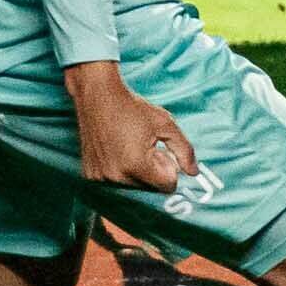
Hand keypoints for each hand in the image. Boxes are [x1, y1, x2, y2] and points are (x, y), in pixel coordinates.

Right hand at [64, 63, 195, 190]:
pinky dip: (120, 172)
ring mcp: (100, 178)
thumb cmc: (133, 108)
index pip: (166, 186)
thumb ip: (184, 150)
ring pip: (132, 188)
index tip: (161, 152)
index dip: (169, 169)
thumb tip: (195, 173)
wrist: (98, 97)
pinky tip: (117, 151)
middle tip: (145, 147)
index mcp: (136, 166)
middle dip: (153, 172)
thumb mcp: (165, 124)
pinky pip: (115, 184)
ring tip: (131, 148)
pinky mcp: (91, 176)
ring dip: (137, 174)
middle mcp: (116, 177)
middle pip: (149, 188)